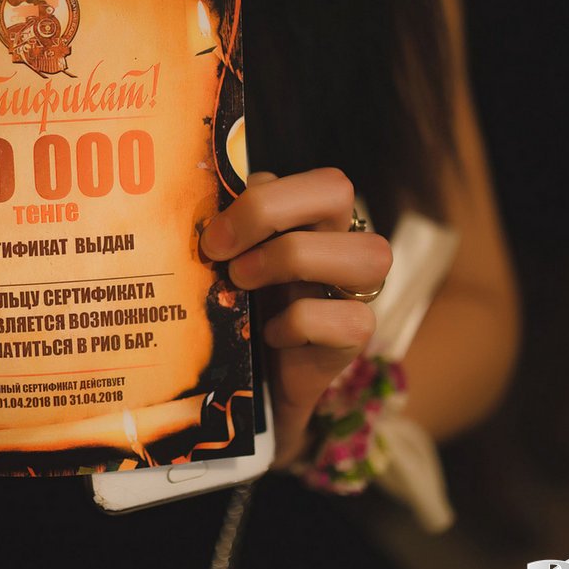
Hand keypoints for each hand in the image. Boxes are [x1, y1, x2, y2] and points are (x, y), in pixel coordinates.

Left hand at [200, 169, 391, 467]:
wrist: (245, 391)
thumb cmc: (234, 313)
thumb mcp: (223, 266)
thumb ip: (223, 230)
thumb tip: (199, 207)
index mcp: (309, 219)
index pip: (314, 178)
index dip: (263, 195)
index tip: (213, 236)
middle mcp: (338, 245)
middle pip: (338, 190)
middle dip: (270, 211)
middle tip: (222, 252)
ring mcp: (353, 292)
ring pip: (368, 254)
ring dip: (291, 258)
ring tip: (243, 284)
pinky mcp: (353, 339)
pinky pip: (347, 320)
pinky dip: (299, 324)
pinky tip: (268, 334)